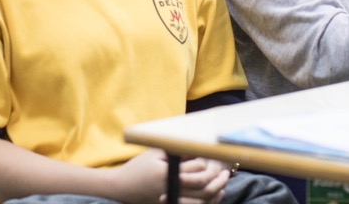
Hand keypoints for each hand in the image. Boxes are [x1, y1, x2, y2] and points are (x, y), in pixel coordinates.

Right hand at [111, 150, 228, 203]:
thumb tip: (196, 150)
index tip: (213, 159)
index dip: (207, 164)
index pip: (197, 170)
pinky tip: (213, 195)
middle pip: (203, 189)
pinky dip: (207, 203)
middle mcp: (171, 190)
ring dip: (215, 193)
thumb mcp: (155, 154)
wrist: (122, 187)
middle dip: (217, 181)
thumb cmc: (138, 167)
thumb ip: (175, 152)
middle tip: (226, 173)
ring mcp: (171, 201)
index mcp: (168, 174)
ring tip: (222, 184)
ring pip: (202, 202)